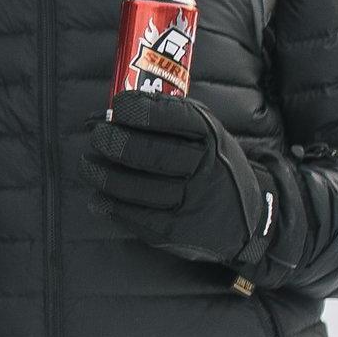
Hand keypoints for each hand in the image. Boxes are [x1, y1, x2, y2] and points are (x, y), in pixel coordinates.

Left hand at [84, 92, 268, 269]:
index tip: (118, 106)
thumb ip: (167, 120)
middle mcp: (204, 167)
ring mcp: (192, 201)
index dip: (139, 110)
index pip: (172, 116)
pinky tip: (98, 197)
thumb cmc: (214, 166)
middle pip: (149, 153)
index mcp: (210, 136)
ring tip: (87, 166)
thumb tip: (108, 112)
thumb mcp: (205, 136)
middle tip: (98, 137)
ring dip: (103, 175)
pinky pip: (136, 217)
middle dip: (114, 142)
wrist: (250, 220)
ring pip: (137, 187)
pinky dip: (111, 205)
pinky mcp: (178, 230)